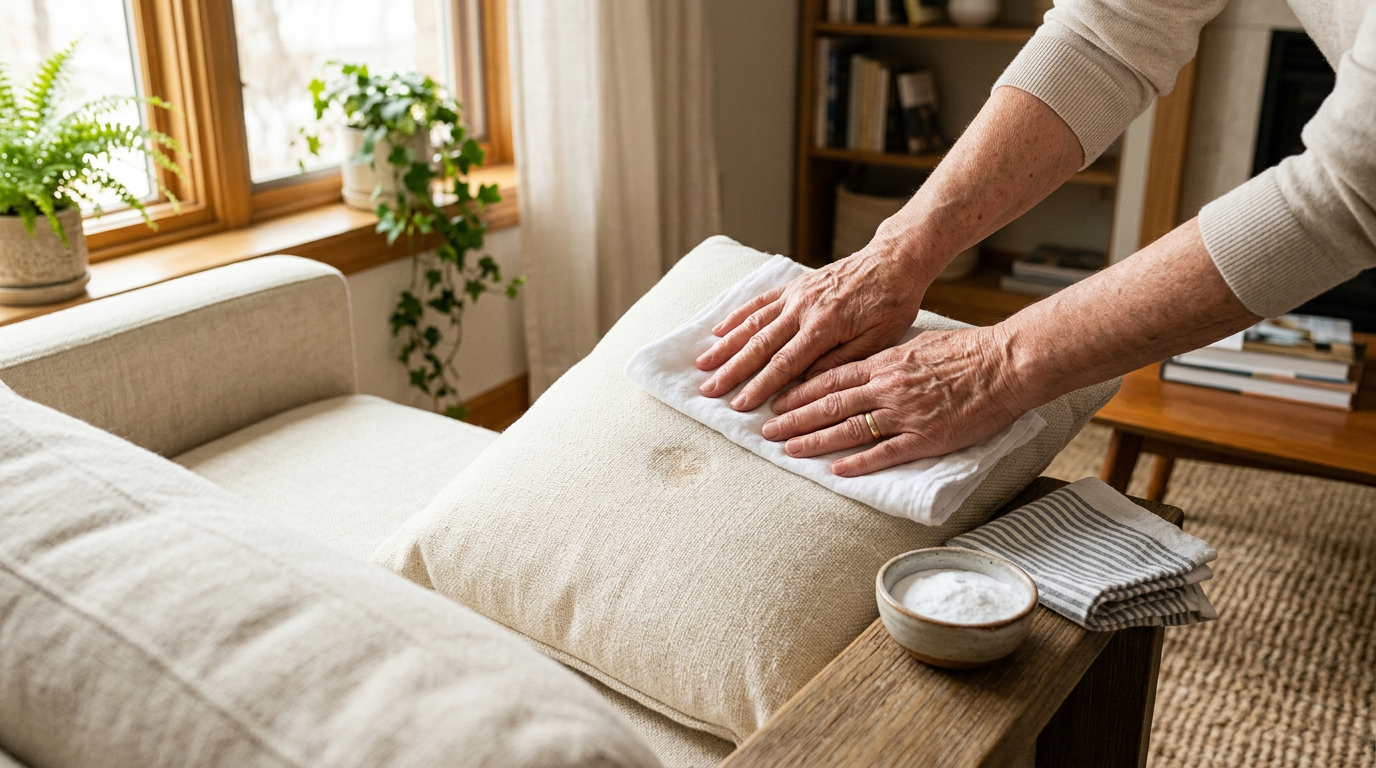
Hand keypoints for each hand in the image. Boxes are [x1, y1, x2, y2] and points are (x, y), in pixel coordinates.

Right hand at [695, 252, 929, 411]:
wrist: (894, 261)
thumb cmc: (892, 304)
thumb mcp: (877, 341)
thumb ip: (839, 363)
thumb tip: (804, 384)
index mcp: (824, 327)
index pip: (784, 364)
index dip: (759, 387)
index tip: (739, 406)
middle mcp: (803, 308)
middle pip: (759, 345)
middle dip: (732, 371)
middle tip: (709, 390)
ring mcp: (795, 294)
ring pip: (753, 323)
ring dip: (726, 345)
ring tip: (703, 364)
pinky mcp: (794, 285)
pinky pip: (760, 301)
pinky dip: (737, 316)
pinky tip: (719, 330)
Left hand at [758, 327, 1028, 476]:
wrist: (1005, 363)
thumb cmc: (966, 351)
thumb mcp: (917, 346)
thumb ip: (888, 360)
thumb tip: (866, 367)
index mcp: (884, 363)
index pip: (830, 378)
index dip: (799, 392)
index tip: (776, 401)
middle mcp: (886, 387)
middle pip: (829, 404)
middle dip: (793, 418)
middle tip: (766, 431)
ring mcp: (904, 414)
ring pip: (848, 428)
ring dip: (814, 440)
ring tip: (788, 450)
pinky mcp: (925, 437)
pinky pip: (884, 452)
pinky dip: (858, 462)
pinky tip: (836, 470)